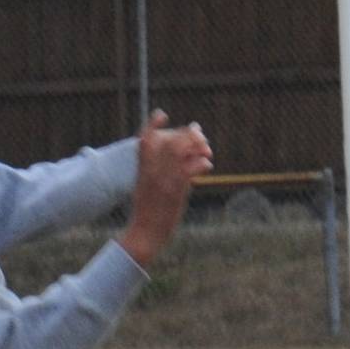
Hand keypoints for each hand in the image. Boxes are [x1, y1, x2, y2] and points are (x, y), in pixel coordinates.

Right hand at [117, 111, 213, 267]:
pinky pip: (192, 168)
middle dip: (188, 134)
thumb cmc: (146, 214)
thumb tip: (169, 163)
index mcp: (142, 170)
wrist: (144, 234)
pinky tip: (207, 166)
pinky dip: (203, 163)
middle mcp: (152, 171)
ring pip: (182, 150)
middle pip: (171, 140)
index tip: (161, 114)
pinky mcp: (176, 189)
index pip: (144, 140)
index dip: (152, 124)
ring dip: (199, 146)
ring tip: (207, 152)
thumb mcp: (144, 189)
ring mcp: (164, 179)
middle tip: (200, 136)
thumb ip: (154, 173)